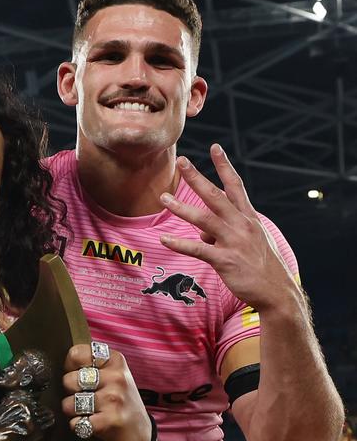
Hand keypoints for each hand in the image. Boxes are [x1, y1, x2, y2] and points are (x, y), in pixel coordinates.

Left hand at [62, 344, 151, 440]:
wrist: (140, 431)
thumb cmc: (119, 399)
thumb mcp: (112, 373)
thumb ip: (90, 364)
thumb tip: (60, 365)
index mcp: (114, 360)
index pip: (75, 354)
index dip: (70, 367)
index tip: (77, 375)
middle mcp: (116, 377)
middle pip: (68, 380)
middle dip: (70, 392)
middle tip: (83, 396)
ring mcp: (113, 398)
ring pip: (69, 403)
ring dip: (73, 411)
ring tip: (86, 411)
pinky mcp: (110, 420)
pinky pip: (76, 422)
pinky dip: (78, 425)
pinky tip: (91, 423)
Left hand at [159, 143, 297, 311]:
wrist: (278, 293)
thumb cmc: (261, 266)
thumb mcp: (248, 242)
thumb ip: (224, 231)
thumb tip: (202, 232)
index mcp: (248, 218)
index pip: (235, 185)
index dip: (224, 166)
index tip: (215, 147)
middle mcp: (242, 225)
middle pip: (216, 196)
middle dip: (197, 178)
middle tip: (182, 161)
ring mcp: (234, 242)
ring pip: (204, 219)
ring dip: (181, 208)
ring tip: (163, 198)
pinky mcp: (226, 261)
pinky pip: (198, 249)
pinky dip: (179, 244)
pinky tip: (164, 239)